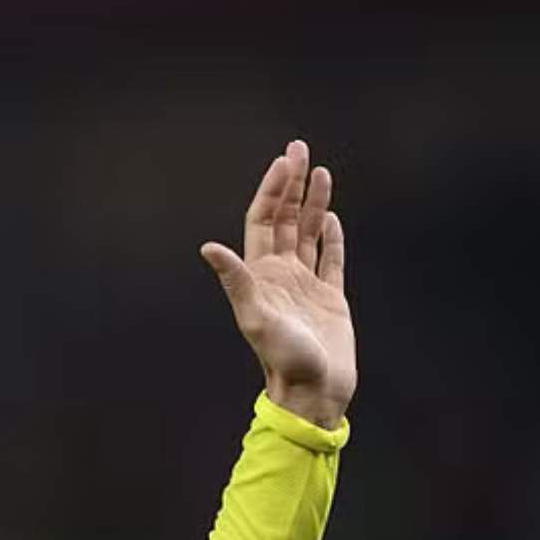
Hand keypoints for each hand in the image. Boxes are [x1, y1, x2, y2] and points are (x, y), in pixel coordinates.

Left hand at [199, 140, 355, 428]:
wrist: (313, 392)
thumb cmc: (283, 360)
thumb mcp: (255, 317)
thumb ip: (236, 281)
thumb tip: (209, 248)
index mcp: (261, 275)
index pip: (263, 221)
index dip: (271, 190)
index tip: (284, 162)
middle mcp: (281, 275)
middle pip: (285, 219)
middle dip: (292, 183)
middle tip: (300, 148)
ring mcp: (305, 285)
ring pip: (308, 233)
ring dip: (313, 202)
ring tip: (322, 171)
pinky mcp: (330, 298)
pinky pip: (330, 259)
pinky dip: (330, 236)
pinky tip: (330, 216)